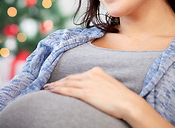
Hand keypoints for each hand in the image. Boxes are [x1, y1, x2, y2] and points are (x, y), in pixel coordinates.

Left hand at [44, 66, 173, 127]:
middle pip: (70, 78)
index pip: (78, 75)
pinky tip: (51, 90)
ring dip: (55, 85)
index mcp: (96, 71)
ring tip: (47, 88)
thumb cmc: (121, 98)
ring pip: (67, 83)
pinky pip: (68, 90)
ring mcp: (88, 83)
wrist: (128, 103)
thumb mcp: (109, 85)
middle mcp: (91, 74)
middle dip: (59, 81)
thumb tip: (93, 89)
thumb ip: (99, 84)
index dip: (67, 79)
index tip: (60, 81)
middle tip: (49, 85)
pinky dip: (58, 90)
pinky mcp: (86, 92)